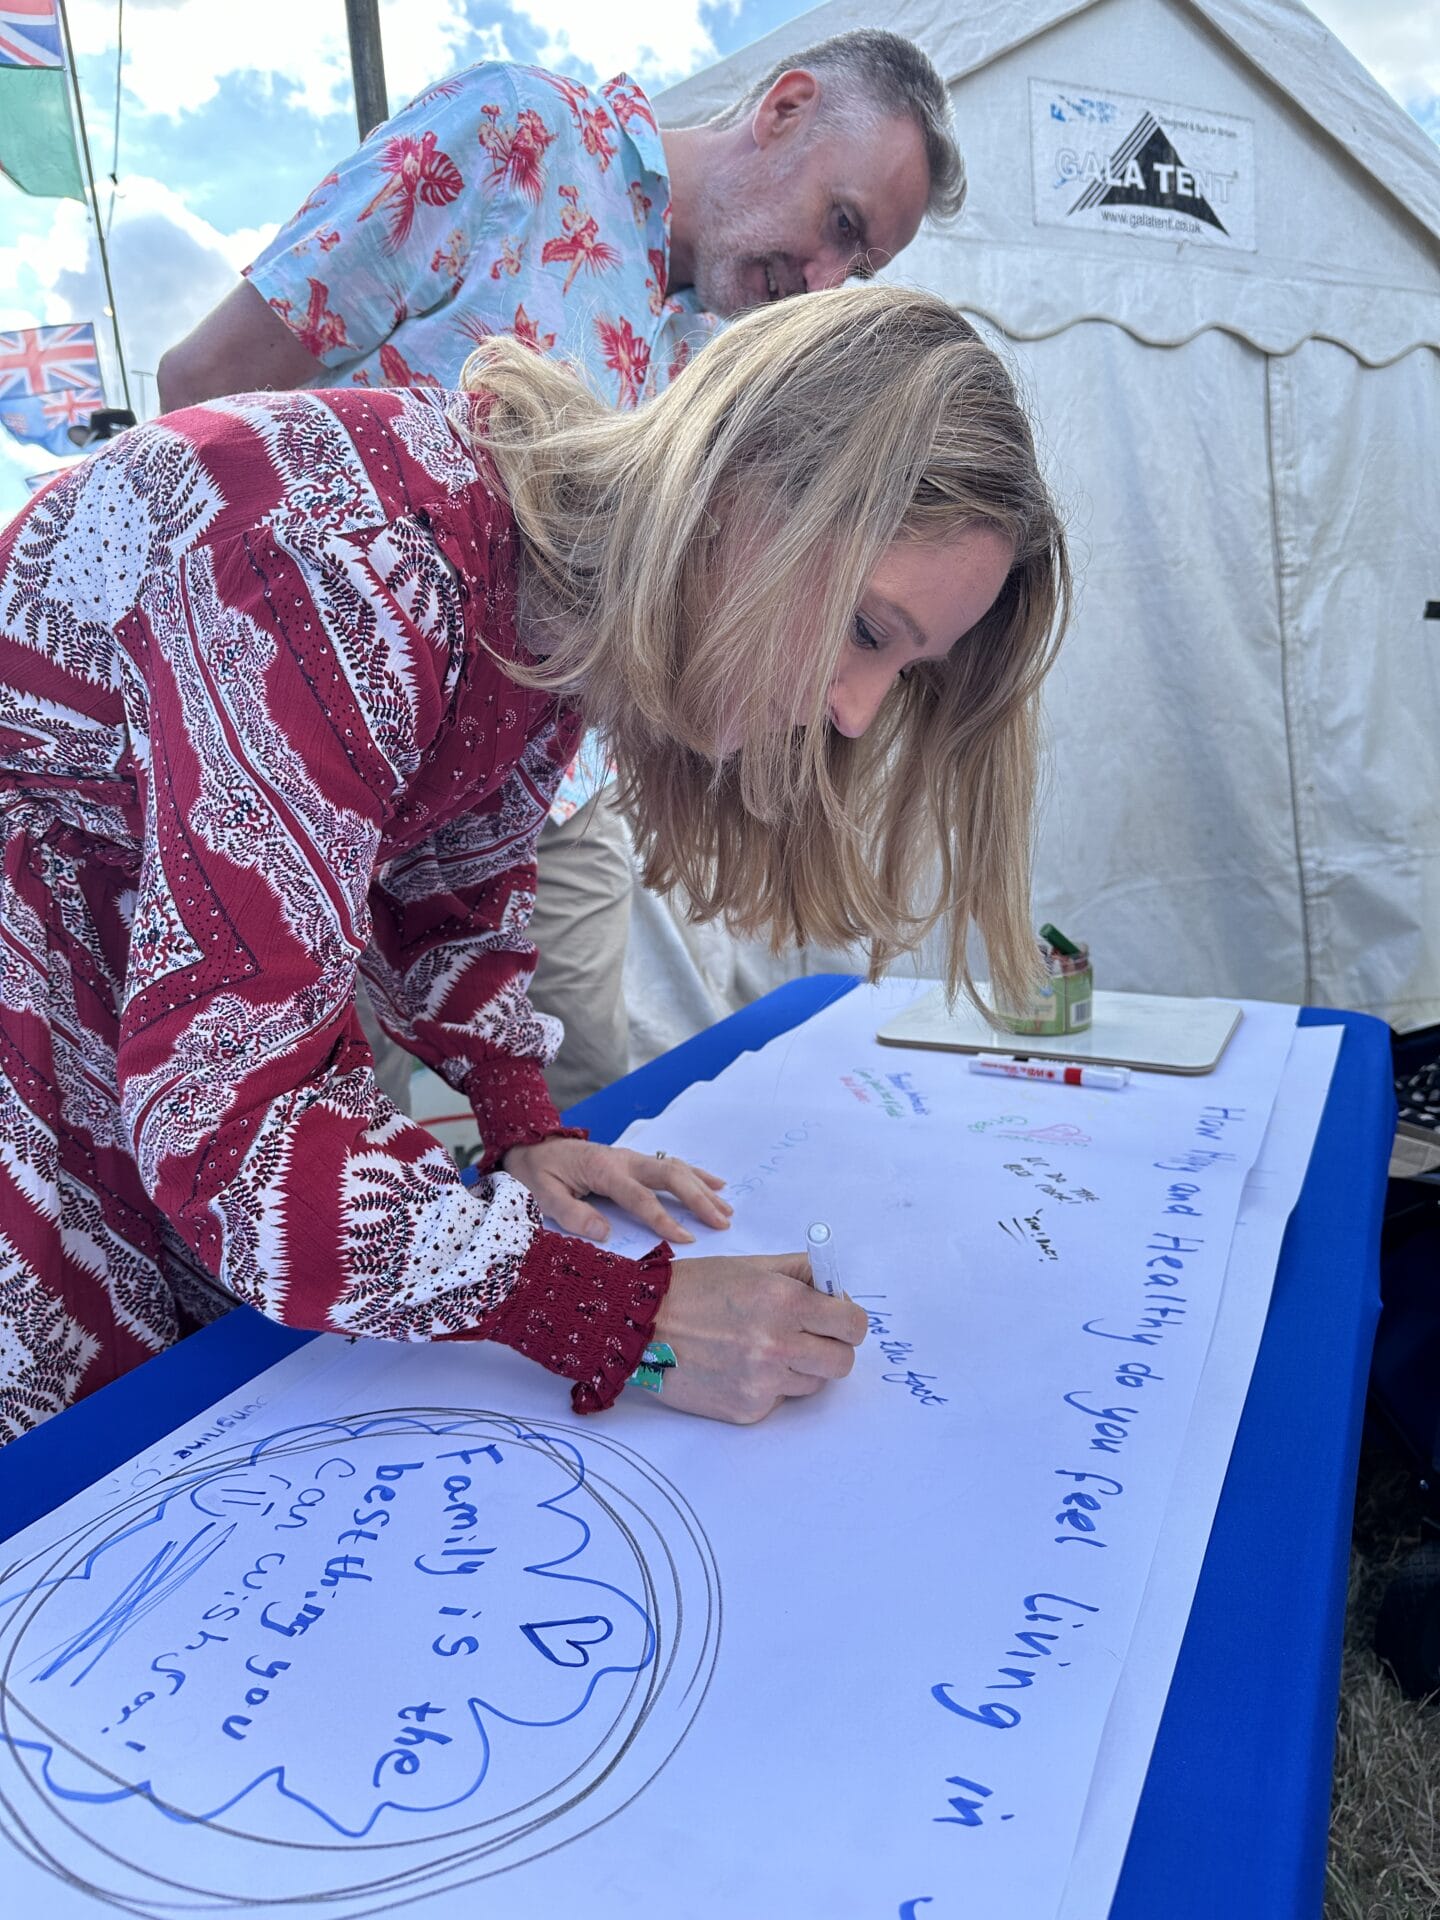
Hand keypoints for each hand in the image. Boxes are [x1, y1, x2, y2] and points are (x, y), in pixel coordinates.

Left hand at [501, 1138, 732, 1244]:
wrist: (532, 1144)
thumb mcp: (541, 1194)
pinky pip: (671, 1165)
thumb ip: (570, 1213)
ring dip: (703, 1188)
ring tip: (727, 1210)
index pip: (640, 1197)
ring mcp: (632, 1157)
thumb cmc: (536, 1172)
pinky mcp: (634, 1160)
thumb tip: (603, 1234)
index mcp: (603, 1170)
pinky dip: (696, 1174)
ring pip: (676, 1169)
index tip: (686, 1238)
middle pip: (669, 1176)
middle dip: (698, 1200)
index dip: (664, 1218)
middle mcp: (624, 1160)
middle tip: (721, 1222)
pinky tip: (716, 1184)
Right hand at [648, 1253, 868, 1424]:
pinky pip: (779, 1399)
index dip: (848, 1320)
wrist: (640, 1324)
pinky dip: (769, 1385)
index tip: (836, 1317)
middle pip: (842, 1363)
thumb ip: (803, 1274)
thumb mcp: (753, 1266)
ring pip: (812, 1384)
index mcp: (785, 1303)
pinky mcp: (746, 1409)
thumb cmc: (696, 1289)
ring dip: (799, 1368)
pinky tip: (739, 1365)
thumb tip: (837, 1289)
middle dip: (832, 1348)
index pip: (853, 1325)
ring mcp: (762, 1382)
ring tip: (762, 1347)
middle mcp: (778, 1346)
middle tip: (808, 1336)